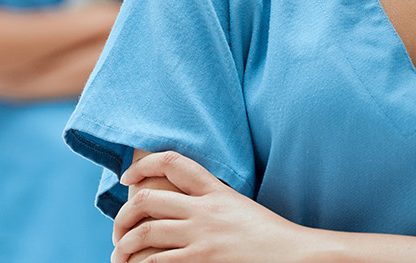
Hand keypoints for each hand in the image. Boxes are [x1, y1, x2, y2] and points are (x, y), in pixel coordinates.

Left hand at [113, 151, 316, 262]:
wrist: (297, 256)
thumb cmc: (273, 239)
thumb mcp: (242, 210)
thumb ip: (215, 204)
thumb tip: (188, 208)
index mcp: (216, 191)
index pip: (172, 163)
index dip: (143, 165)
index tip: (128, 177)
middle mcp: (205, 209)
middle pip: (147, 199)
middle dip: (123, 215)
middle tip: (118, 230)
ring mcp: (202, 235)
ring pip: (145, 232)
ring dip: (124, 246)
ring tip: (120, 256)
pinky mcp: (201, 260)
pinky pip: (156, 262)